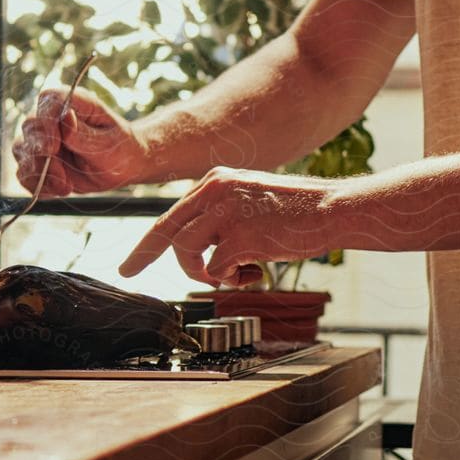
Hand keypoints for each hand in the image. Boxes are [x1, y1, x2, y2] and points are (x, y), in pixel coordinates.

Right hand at [13, 88, 150, 196]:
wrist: (122, 167)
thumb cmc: (119, 147)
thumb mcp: (108, 143)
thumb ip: (85, 133)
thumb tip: (66, 117)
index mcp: (72, 102)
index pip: (48, 100)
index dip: (45, 123)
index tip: (53, 148)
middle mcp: (52, 117)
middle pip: (30, 127)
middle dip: (40, 155)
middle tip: (62, 177)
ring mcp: (41, 139)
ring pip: (22, 151)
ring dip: (39, 173)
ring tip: (66, 187)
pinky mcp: (37, 160)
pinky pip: (24, 173)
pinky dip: (38, 186)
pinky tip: (58, 191)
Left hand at [117, 168, 351, 284]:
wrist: (332, 210)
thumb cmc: (299, 211)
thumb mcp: (250, 199)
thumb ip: (222, 213)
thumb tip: (199, 248)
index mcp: (216, 180)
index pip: (172, 213)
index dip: (149, 241)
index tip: (129, 263)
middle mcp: (215, 190)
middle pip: (168, 231)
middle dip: (145, 255)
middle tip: (127, 273)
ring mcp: (225, 212)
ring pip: (187, 253)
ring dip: (204, 273)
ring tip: (236, 273)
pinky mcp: (239, 236)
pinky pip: (216, 269)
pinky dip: (231, 279)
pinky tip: (256, 273)